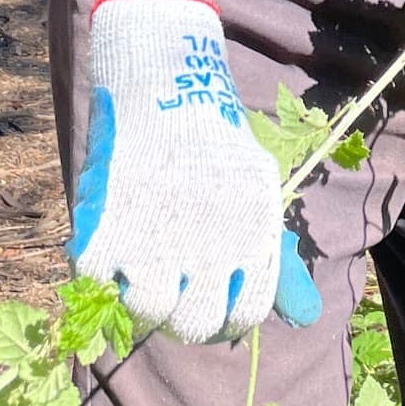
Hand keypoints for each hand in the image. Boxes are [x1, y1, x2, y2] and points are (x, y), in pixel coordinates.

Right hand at [69, 0, 321, 341]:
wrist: (164, 81)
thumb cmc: (215, 143)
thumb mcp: (259, 196)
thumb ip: (278, 264)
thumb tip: (306, 318)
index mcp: (252, 239)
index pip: (245, 316)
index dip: (225, 317)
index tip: (208, 300)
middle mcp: (209, 248)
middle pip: (195, 324)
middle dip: (183, 315)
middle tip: (171, 287)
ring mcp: (155, 241)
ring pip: (148, 312)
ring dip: (141, 300)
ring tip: (138, 271)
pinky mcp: (107, 229)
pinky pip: (98, 284)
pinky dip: (101, 276)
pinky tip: (111, 251)